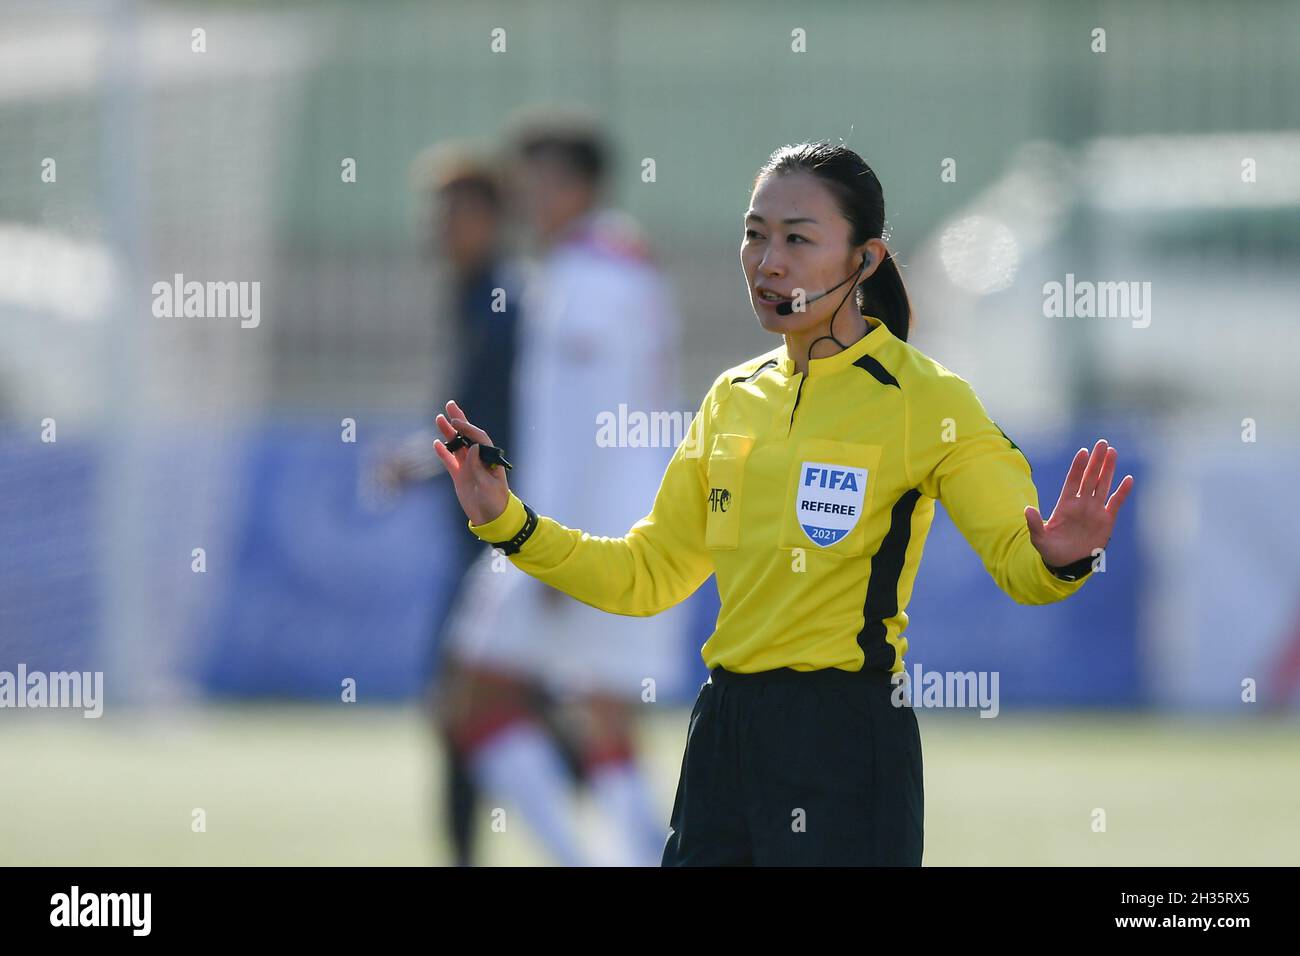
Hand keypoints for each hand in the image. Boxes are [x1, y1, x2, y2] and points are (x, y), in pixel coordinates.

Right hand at [432, 400, 509, 525]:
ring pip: (456, 445)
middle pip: (467, 436)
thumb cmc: (495, 502)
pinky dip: (443, 453)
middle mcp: (478, 460)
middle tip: (450, 405)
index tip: (457, 422)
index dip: (469, 428)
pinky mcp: (459, 476)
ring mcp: (468, 467)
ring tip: (439, 418)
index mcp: (489, 459)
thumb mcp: (488, 486)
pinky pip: (449, 461)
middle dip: (459, 420)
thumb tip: (472, 447)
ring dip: (448, 433)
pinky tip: (436, 443)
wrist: (491, 519)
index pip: (479, 438)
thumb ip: (479, 467)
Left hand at [1025, 439, 1132, 567]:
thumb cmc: (1051, 550)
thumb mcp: (1039, 538)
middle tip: (1102, 443)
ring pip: (1102, 485)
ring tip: (1112, 452)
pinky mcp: (1106, 520)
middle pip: (1089, 477)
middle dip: (1096, 461)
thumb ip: (1034, 524)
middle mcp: (1081, 503)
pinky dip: (1122, 492)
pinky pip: (1115, 502)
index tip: (1083, 452)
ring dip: (1108, 469)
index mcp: (1065, 504)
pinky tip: (1128, 479)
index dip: (1078, 467)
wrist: (1067, 563)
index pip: (1072, 481)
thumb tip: (1027, 509)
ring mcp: (1094, 510)